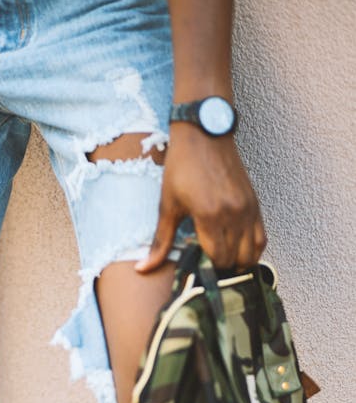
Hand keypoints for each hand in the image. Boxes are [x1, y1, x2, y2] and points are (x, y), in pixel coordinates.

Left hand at [135, 122, 266, 272]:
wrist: (205, 132)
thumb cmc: (182, 166)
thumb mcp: (167, 205)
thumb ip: (160, 242)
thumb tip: (142, 269)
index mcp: (211, 215)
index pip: (218, 259)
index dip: (207, 270)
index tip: (194, 268)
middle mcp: (235, 214)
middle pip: (237, 261)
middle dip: (222, 270)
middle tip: (205, 268)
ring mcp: (248, 209)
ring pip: (253, 253)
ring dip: (238, 263)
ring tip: (220, 262)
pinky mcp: (255, 203)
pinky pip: (261, 237)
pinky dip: (250, 250)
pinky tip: (234, 251)